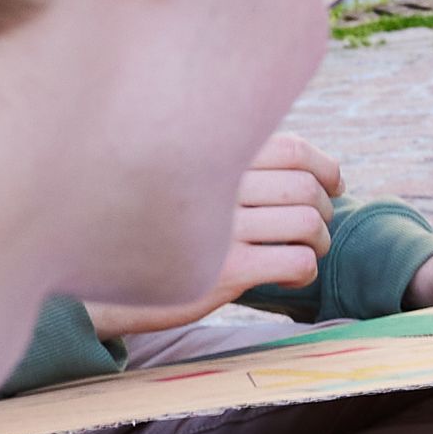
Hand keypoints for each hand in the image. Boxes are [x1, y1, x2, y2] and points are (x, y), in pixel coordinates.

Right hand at [83, 130, 340, 336]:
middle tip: (311, 228)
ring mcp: (218, 227)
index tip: (332, 185)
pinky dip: (305, 271)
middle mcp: (212, 184)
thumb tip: (316, 172)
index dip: (325, 168)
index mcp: (208, 155)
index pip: (292, 148)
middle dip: (323, 210)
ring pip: (307, 224)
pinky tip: (286, 277)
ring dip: (318, 241)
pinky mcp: (224, 270)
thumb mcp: (185, 184)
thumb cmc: (154, 230)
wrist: (100, 284)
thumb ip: (233, 168)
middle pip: (306, 188)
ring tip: (302, 251)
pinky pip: (297, 262)